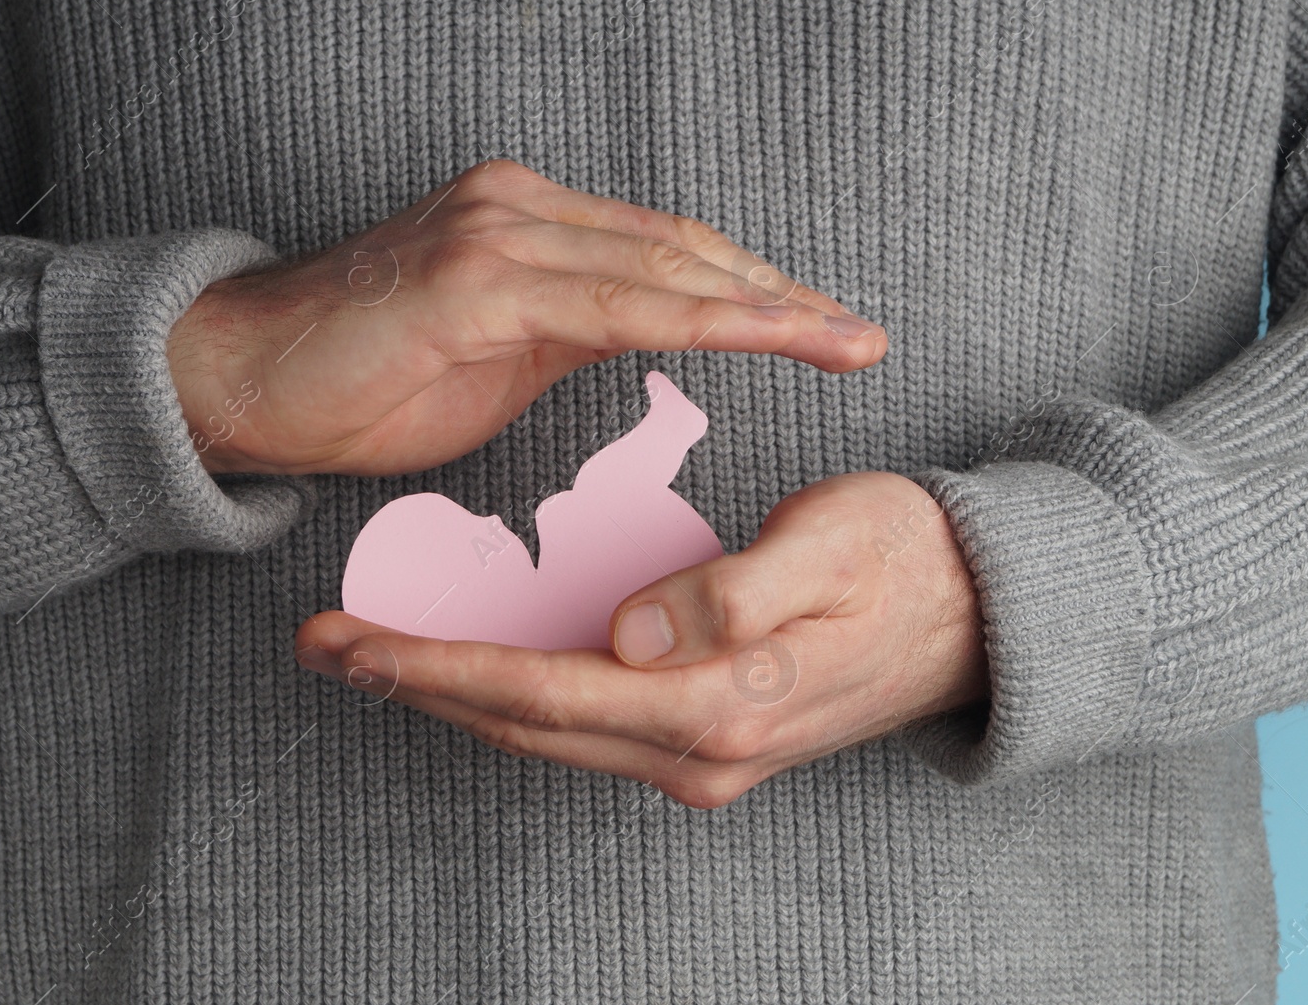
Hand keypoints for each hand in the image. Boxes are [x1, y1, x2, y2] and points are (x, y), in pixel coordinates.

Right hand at [167, 159, 886, 475]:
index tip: (824, 329)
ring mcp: (497, 233)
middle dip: (782, 296)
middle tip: (862, 337)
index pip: (667, 252)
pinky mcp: (472, 278)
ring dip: (764, 307)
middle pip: (684, 249)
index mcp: (530, 223)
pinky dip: (696, 323)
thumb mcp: (494, 356)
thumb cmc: (361, 379)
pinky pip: (610, 304)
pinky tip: (761, 340)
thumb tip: (645, 338)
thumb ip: (572, 334)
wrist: (238, 380)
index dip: (751, 289)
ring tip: (842, 341)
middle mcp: (521, 206)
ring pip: (662, 268)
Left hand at [296, 471, 988, 808]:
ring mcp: (701, 757)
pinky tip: (466, 657)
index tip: (351, 635)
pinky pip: (581, 720)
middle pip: (523, 724)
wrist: (985, 618)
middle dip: (415, 684)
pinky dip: (510, 690)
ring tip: (369, 646)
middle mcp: (698, 752)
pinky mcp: (703, 736)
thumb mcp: (835, 549)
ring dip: (451, 691)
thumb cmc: (911, 561)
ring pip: (543, 729)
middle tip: (322, 640)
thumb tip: (630, 632)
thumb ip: (733, 593)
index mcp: (723, 705)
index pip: (543, 690)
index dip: (437, 664)